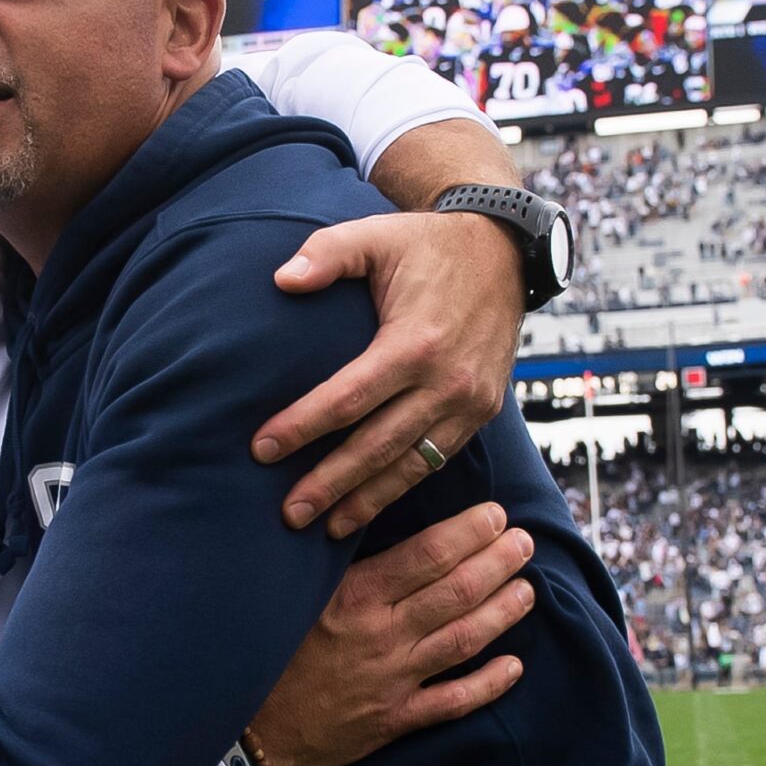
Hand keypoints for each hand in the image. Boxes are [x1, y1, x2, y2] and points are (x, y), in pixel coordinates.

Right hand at [246, 502, 534, 765]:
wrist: (244, 729)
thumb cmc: (262, 651)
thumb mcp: (293, 595)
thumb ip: (335, 564)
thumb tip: (364, 515)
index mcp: (354, 597)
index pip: (426, 555)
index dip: (469, 533)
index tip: (496, 515)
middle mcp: (380, 636)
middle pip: (456, 592)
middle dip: (498, 563)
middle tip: (524, 542)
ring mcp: (392, 681)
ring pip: (463, 640)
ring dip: (502, 612)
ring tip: (528, 589)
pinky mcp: (393, 720)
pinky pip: (452, 702)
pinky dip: (488, 684)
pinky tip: (515, 665)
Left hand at [253, 212, 525, 538]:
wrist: (504, 252)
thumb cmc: (427, 246)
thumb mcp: (375, 236)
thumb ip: (327, 253)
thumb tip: (282, 279)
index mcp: (416, 342)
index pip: (347, 398)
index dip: (302, 426)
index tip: (261, 450)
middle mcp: (448, 381)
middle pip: (377, 446)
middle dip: (330, 484)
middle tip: (288, 514)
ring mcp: (470, 402)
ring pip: (411, 466)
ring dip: (366, 500)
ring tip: (324, 529)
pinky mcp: (482, 413)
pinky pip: (437, 460)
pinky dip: (401, 487)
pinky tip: (368, 506)